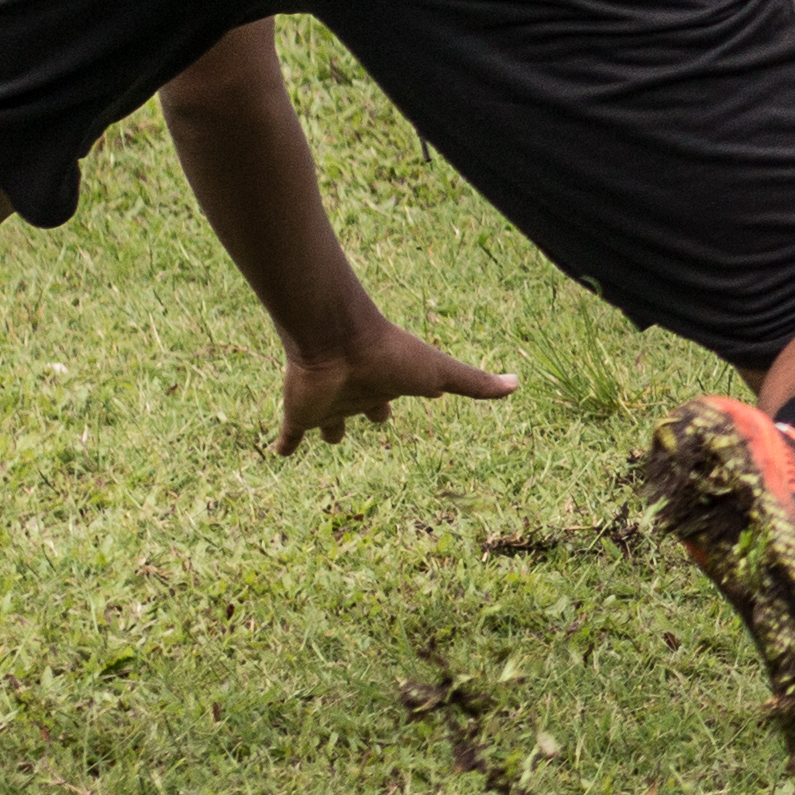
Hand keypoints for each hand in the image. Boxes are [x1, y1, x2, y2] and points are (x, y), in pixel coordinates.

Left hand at [277, 314, 517, 455]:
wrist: (337, 341)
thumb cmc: (390, 355)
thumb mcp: (439, 373)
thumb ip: (474, 382)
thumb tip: (518, 384)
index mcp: (388, 384)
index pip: (400, 393)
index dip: (409, 398)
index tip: (417, 401)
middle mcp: (358, 392)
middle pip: (364, 406)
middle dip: (368, 413)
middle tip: (375, 419)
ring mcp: (327, 403)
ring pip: (327, 420)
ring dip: (327, 428)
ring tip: (326, 437)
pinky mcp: (301, 414)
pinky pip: (289, 433)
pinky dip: (283, 444)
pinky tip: (276, 453)